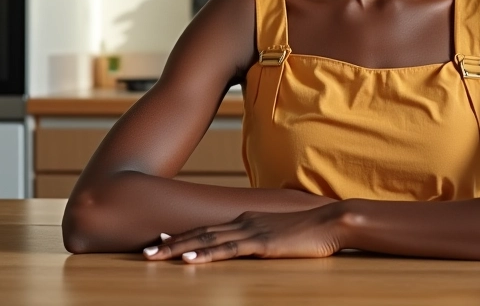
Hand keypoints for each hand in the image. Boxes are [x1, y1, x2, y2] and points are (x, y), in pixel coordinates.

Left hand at [142, 204, 346, 262]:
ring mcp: (252, 231)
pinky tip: (191, 259)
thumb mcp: (282, 235)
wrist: (334, 221)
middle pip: (200, 233)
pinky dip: (207, 254)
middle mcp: (244, 222)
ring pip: (207, 240)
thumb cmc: (312, 231)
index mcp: (248, 220)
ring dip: (178, 248)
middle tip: (145, 250)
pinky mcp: (262, 243)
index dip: (183, 234)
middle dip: (171, 242)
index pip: (209, 228)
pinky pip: (229, 250)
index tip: (160, 238)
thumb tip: (257, 246)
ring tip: (155, 254)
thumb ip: (265, 239)